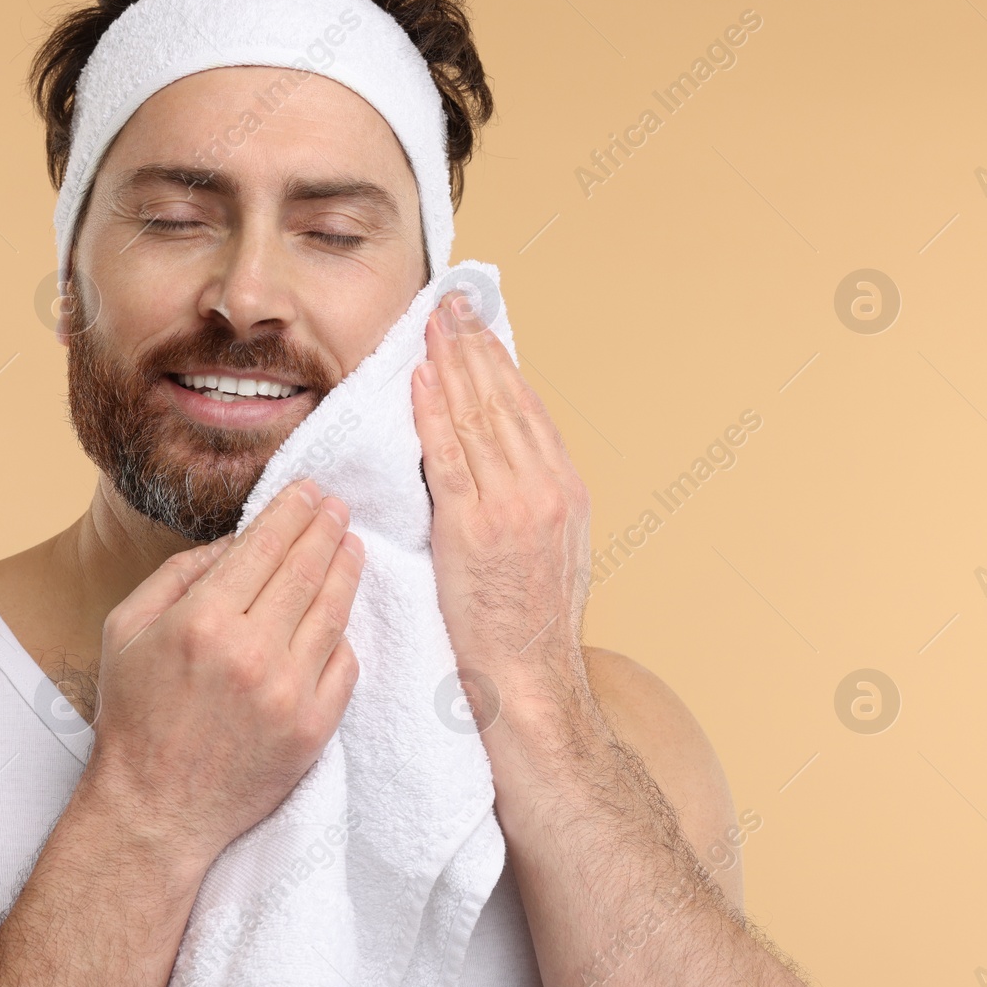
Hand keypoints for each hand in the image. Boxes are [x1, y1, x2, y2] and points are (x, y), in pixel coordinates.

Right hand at [83, 478, 364, 868]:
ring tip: (352, 545)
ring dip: (347, 568)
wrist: (156, 811)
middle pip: (307, 568)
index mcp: (202, 620)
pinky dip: (343, 634)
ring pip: (334, 610)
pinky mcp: (314, 728)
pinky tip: (339, 615)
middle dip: (327, 527)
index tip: (310, 490)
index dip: (293, 510)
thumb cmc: (135, 718)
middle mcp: (252, 651)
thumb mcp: (125, 631)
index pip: (265, 544)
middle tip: (339, 506)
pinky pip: (344, 664)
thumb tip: (237, 542)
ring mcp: (289, 692)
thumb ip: (178, 574)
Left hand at [411, 292, 592, 725]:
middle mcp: (547, 489)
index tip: (478, 325)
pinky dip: (434, 414)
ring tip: (432, 325)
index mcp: (566, 490)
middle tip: (451, 303)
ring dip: (453, 364)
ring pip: (479, 418)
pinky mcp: (475, 529)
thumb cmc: (530, 627)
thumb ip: (527, 499)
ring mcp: (513, 507)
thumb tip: (496, 461)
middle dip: (475, 345)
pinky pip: (449, 458)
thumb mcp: (549, 549)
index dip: (500, 361)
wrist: (531, 682)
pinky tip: (420, 381)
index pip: (528, 408)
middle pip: (505, 400)